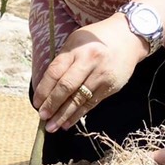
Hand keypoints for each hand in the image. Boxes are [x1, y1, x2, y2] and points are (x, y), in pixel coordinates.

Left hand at [33, 15, 147, 131]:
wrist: (128, 38)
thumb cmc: (97, 38)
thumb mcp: (77, 41)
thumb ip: (63, 61)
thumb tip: (47, 88)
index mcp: (77, 49)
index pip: (55, 72)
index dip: (44, 90)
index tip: (36, 103)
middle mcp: (89, 62)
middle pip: (66, 87)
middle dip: (52, 104)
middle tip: (42, 117)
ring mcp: (101, 75)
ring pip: (79, 99)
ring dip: (63, 115)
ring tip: (52, 127)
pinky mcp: (111, 86)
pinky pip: (91, 104)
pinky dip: (78, 115)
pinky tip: (68, 123)